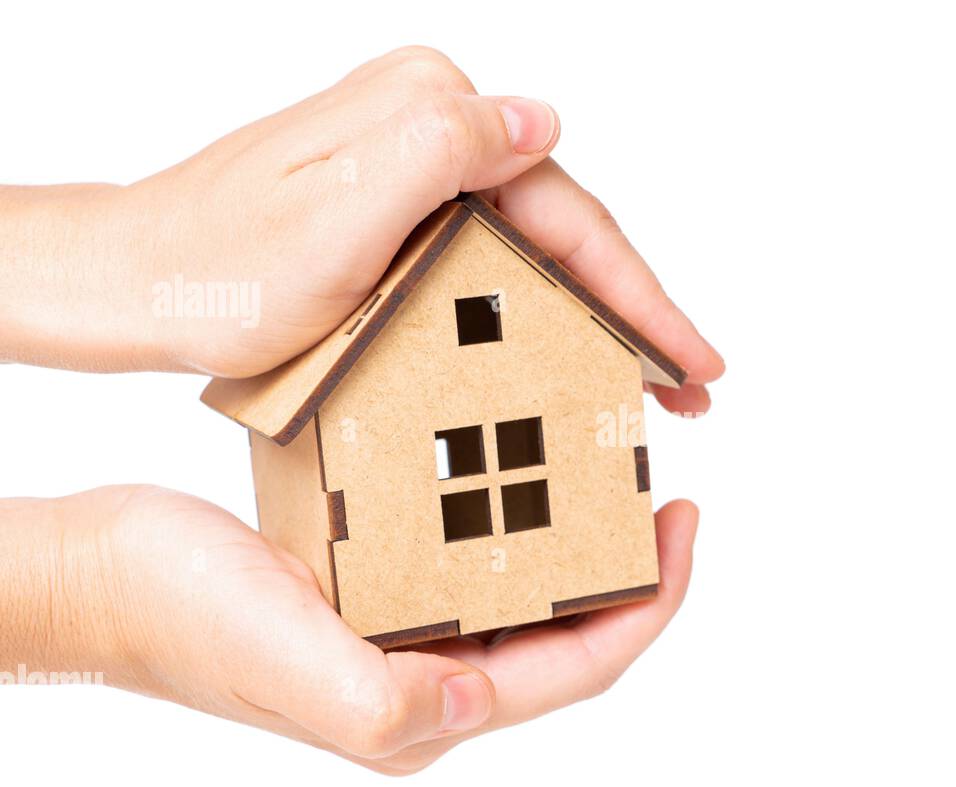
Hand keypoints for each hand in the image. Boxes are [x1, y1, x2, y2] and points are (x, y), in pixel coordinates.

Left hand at [0, 46, 722, 413]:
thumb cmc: (220, 271)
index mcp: (427, 112)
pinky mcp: (398, 199)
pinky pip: (493, 253)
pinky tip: (564, 343)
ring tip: (647, 375)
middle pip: (562, 226)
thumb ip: (438, 151)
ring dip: (594, 313)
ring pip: (534, 244)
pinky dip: (538, 303)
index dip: (642, 296)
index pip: (568, 213)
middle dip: (634, 309)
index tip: (694, 358)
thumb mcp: (334, 218)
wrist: (136, 284)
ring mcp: (413, 159)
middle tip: (691, 381)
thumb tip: (539, 119)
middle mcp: (427, 121)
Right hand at [0, 485, 697, 773]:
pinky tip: (517, 471)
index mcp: (424, 712)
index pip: (576, 669)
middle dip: (627, 573)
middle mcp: (425, 683)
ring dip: (576, 544)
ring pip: (523, 597)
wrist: (100, 576)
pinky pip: (471, 562)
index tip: (684, 524)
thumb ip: (388, 700)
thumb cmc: (178, 620)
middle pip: (565, 637)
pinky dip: (510, 522)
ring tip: (607, 477)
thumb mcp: (286, 659)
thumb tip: (480, 694)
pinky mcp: (376, 594)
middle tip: (657, 492)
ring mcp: (402, 638)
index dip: (649, 604)